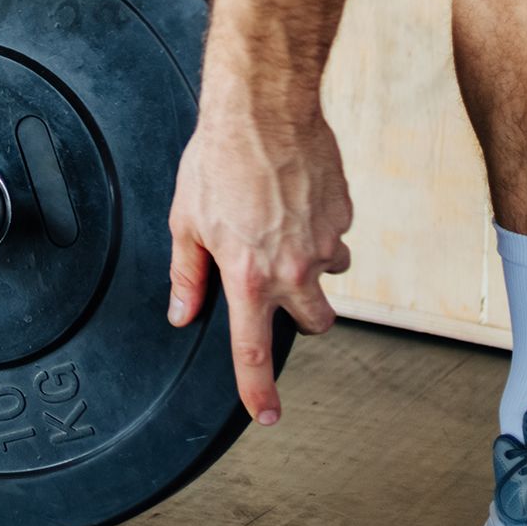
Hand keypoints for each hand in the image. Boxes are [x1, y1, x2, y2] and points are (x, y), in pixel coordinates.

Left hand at [166, 89, 353, 425]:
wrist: (264, 112)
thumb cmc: (219, 160)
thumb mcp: (186, 222)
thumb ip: (186, 275)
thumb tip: (182, 312)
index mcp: (248, 276)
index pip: (253, 351)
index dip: (258, 390)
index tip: (266, 414)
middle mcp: (293, 269)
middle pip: (314, 325)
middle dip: (299, 317)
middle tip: (276, 287)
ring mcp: (324, 243)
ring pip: (330, 279)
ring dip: (311, 269)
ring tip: (280, 230)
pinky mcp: (344, 216)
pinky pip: (336, 237)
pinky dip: (319, 230)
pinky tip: (295, 201)